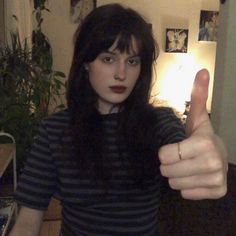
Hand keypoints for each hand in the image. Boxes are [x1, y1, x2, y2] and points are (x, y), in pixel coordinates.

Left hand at [159, 69, 227, 199]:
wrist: (218, 155)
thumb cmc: (201, 136)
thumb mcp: (197, 117)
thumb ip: (197, 96)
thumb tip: (202, 71)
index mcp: (204, 144)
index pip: (165, 155)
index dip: (166, 152)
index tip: (174, 148)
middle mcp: (213, 164)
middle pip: (167, 171)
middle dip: (169, 165)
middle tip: (180, 158)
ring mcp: (216, 181)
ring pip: (174, 184)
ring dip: (177, 176)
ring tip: (187, 167)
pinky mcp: (217, 193)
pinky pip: (185, 194)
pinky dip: (187, 187)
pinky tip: (195, 177)